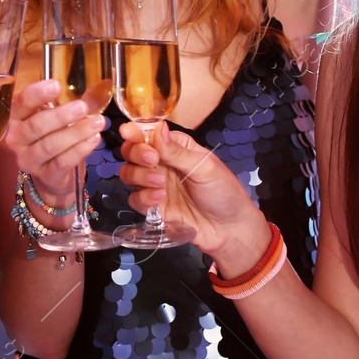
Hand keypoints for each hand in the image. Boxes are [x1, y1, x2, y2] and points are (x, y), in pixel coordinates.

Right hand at [4, 79, 110, 207]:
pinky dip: (80, 149)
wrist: (51, 174)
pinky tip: (94, 139)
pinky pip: (62, 162)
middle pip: (36, 125)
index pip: (21, 103)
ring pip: (50, 145)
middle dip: (61, 115)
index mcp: (16, 118)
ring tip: (97, 122)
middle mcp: (16, 140)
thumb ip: (59, 104)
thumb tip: (92, 92)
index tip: (56, 85)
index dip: (37, 94)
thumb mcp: (50, 118)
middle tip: (82, 107)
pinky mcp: (45, 175)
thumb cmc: (50, 137)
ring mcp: (28, 160)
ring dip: (76, 132)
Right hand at [116, 122, 269, 268]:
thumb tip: (158, 128)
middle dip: (136, 153)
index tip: (128, 132)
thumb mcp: (205, 167)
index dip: (136, 131)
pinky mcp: (153, 207)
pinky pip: (135, 199)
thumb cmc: (224, 192)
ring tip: (160, 182)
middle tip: (151, 159)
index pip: (149, 134)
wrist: (229, 229)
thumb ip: (177, 152)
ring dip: (139, 175)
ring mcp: (155, 186)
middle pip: (132, 152)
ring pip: (129, 174)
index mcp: (176, 148)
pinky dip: (143, 197)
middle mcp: (162, 164)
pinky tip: (161, 197)